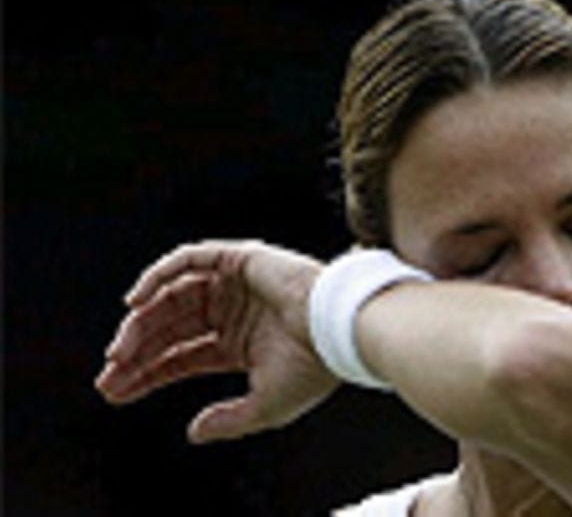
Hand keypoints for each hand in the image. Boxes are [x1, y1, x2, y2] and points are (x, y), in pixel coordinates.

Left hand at [95, 240, 339, 443]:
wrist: (339, 331)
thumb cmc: (314, 368)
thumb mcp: (265, 406)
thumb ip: (228, 421)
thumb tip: (193, 432)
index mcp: (241, 344)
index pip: (182, 357)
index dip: (147, 373)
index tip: (115, 390)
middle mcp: (234, 313)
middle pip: (171, 329)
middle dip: (137, 351)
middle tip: (109, 372)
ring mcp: (235, 285)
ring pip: (173, 298)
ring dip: (143, 321)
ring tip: (121, 348)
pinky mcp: (239, 260)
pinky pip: (188, 261)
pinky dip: (158, 276)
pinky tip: (137, 302)